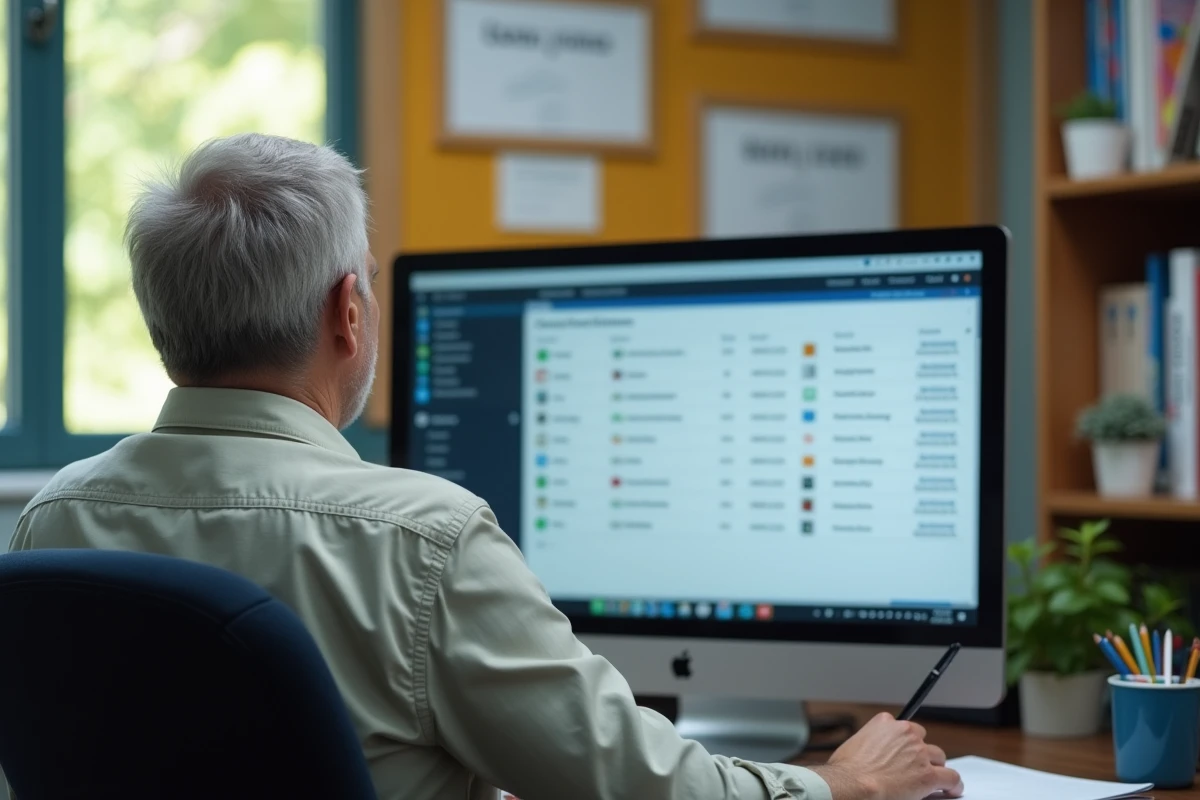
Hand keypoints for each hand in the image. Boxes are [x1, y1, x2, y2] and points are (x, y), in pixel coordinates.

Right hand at [810, 712, 962, 799]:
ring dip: (935, 767)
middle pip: (923, 740)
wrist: (852, 785)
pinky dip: (953, 785)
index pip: (903, 727)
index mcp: (885, 723)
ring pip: (938, 757)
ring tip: (934, 781)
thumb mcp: (853, 745)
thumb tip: (869, 755)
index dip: (905, 743)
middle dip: (921, 753)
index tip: (904, 751)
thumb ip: (868, 743)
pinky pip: (951, 777)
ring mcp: (919, 753)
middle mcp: (905, 733)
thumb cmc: (846, 770)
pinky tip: (951, 791)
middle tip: (915, 768)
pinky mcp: (928, 775)